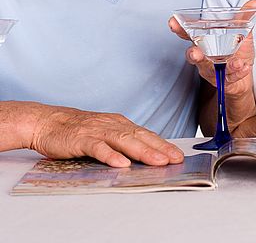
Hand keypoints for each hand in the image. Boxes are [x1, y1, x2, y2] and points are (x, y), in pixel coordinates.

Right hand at [29, 104, 183, 166]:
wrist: (48, 121)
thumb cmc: (77, 130)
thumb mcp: (104, 132)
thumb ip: (121, 141)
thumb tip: (143, 154)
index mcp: (119, 123)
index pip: (145, 134)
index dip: (163, 144)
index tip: (178, 155)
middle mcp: (112, 125)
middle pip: (140, 136)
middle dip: (160, 148)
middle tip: (175, 159)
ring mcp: (97, 131)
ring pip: (124, 141)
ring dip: (142, 151)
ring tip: (157, 162)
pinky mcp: (82, 139)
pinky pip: (98, 148)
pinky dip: (110, 155)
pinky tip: (121, 164)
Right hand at [168, 0, 255, 98]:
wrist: (245, 73)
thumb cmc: (237, 51)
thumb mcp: (242, 33)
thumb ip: (244, 18)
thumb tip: (254, 3)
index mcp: (205, 41)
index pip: (189, 34)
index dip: (179, 28)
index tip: (172, 22)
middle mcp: (204, 56)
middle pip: (194, 55)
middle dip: (193, 54)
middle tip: (194, 52)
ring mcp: (212, 69)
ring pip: (209, 69)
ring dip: (219, 66)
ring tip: (233, 63)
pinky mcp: (222, 80)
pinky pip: (228, 77)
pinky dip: (236, 71)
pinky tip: (244, 67)